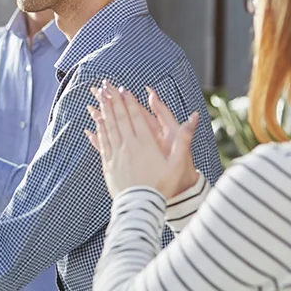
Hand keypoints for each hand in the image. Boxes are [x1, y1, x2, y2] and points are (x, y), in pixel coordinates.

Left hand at [83, 82, 198, 197]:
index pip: (136, 117)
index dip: (129, 102)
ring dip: (104, 111)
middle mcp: (129, 145)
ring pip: (109, 128)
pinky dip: (99, 130)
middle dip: (113, 100)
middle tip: (106, 86)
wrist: (141, 205)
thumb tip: (194, 117)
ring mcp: (117, 154)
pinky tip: (96, 122)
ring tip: (99, 97)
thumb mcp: (177, 162)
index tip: (123, 89)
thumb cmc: (162, 185)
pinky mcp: (109, 164)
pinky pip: (102, 143)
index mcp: (145, 143)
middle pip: (120, 118)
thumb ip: (184, 138)